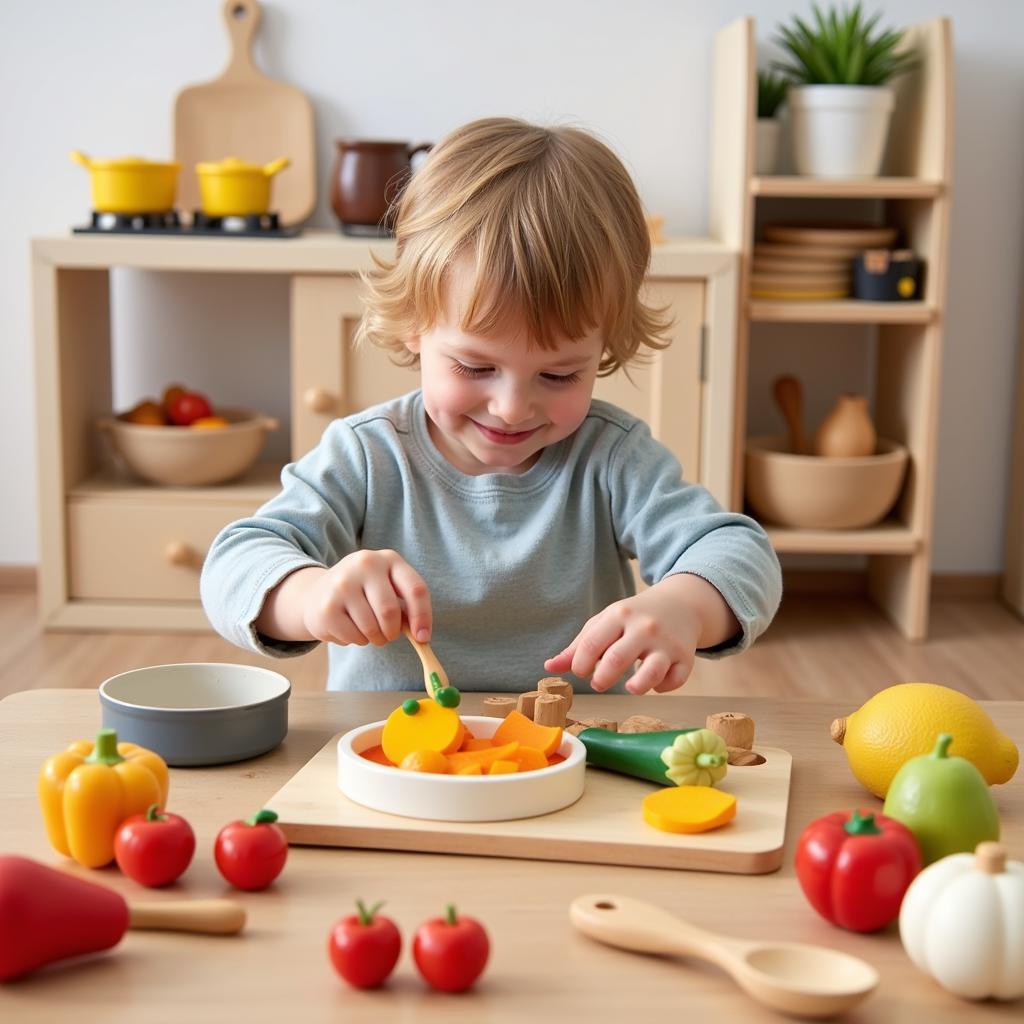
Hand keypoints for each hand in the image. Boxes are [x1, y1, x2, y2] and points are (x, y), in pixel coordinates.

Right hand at [299, 549, 431, 646]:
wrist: (318, 592)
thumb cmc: (364, 593)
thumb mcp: (387, 587)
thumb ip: (406, 605)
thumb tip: (420, 635)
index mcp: (389, 559)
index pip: (415, 589)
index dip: (423, 617)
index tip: (423, 637)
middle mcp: (365, 565)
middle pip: (390, 611)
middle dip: (393, 631)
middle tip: (388, 635)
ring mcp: (343, 584)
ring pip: (371, 628)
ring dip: (375, 638)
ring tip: (368, 631)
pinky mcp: (327, 606)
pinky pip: (353, 637)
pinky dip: (357, 641)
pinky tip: (350, 628)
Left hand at [543, 574, 737, 694]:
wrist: (681, 604)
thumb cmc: (634, 618)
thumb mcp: (605, 623)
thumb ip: (578, 646)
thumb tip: (548, 667)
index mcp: (619, 615)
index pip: (592, 643)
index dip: (581, 664)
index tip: (581, 671)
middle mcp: (643, 627)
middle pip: (616, 660)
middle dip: (602, 679)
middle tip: (599, 683)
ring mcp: (666, 643)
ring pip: (651, 672)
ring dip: (636, 686)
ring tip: (629, 687)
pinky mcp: (686, 657)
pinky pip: (674, 680)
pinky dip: (663, 687)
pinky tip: (654, 683)